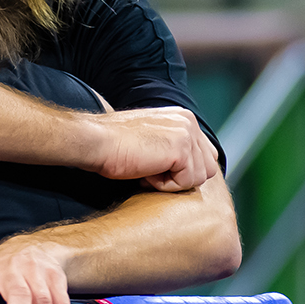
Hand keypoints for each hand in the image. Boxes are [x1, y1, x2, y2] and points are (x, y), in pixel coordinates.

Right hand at [91, 107, 219, 190]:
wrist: (96, 142)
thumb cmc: (116, 145)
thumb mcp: (152, 140)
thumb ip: (174, 146)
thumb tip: (189, 169)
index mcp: (183, 118)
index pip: (205, 155)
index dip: (184, 170)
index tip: (156, 167)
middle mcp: (189, 121)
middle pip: (207, 168)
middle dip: (181, 177)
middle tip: (151, 171)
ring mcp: (187, 134)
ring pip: (199, 177)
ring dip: (172, 182)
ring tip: (147, 170)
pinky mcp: (181, 149)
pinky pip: (186, 182)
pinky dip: (165, 185)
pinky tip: (146, 173)